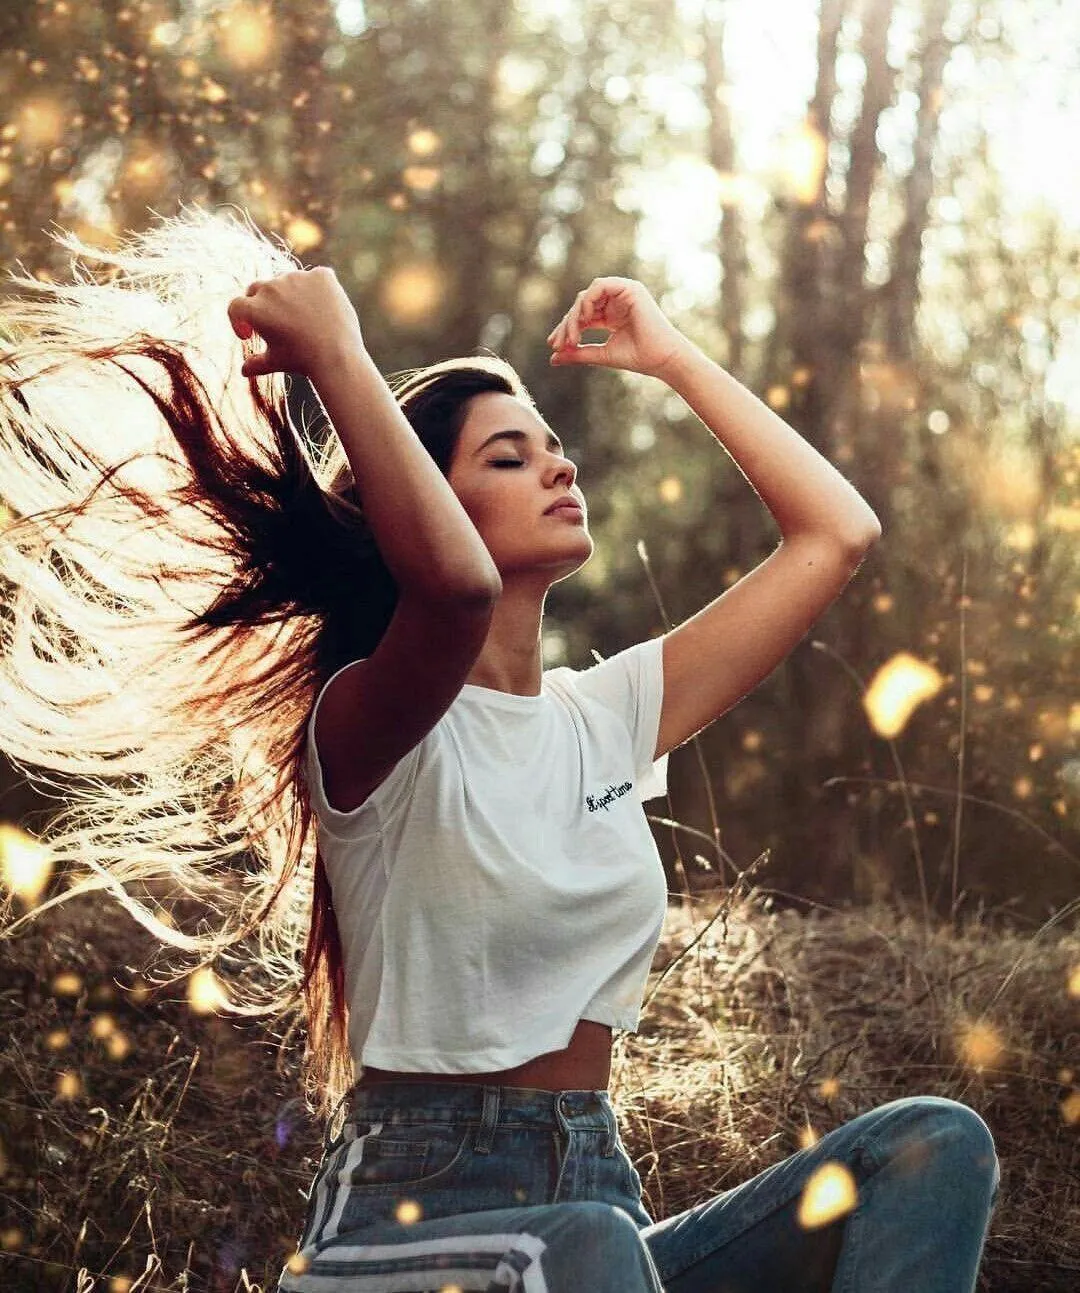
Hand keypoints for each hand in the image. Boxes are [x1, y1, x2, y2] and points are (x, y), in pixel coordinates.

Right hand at [227, 266, 365, 379]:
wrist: (337, 356)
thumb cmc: (302, 361)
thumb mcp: (276, 362)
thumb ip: (257, 363)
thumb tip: (244, 371)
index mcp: (254, 309)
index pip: (237, 306)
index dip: (239, 321)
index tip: (249, 334)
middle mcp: (271, 287)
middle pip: (259, 289)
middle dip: (263, 304)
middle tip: (278, 322)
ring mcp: (296, 278)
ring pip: (288, 282)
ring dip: (291, 295)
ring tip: (306, 319)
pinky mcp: (321, 276)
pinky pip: (317, 278)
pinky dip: (318, 289)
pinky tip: (325, 307)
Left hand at [546, 277, 686, 377]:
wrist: (662, 359)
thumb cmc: (638, 358)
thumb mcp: (602, 354)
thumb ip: (578, 353)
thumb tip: (552, 358)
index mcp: (612, 315)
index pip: (582, 316)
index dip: (566, 329)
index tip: (554, 347)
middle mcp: (616, 301)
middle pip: (581, 305)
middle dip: (567, 324)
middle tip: (559, 344)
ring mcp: (623, 293)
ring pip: (586, 296)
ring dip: (575, 315)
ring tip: (573, 337)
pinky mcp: (629, 288)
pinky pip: (599, 286)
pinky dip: (588, 301)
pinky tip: (585, 319)